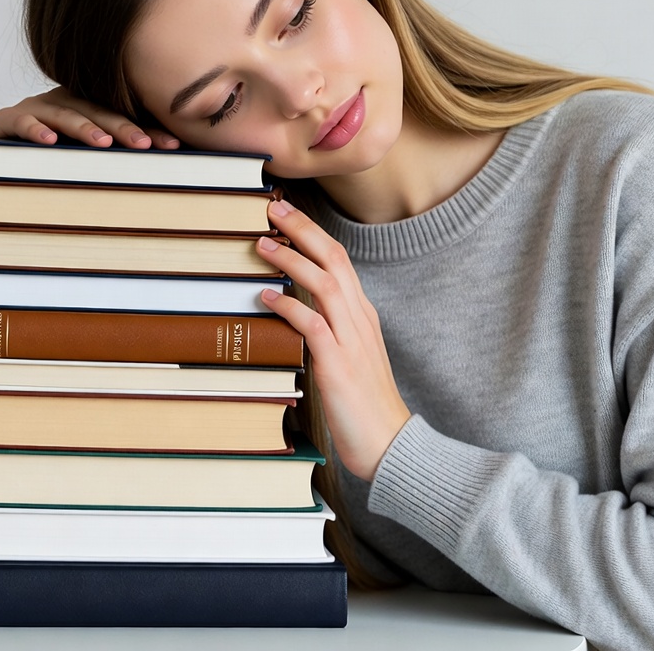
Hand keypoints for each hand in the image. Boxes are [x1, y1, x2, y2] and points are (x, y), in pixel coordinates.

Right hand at [0, 87, 178, 211]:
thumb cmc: (42, 176)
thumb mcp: (81, 173)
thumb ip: (111, 173)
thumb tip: (159, 196)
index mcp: (87, 114)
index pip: (123, 118)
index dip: (148, 130)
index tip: (175, 146)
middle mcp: (63, 105)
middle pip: (99, 112)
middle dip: (125, 128)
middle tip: (146, 145)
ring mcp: (33, 110)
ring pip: (64, 113)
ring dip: (86, 127)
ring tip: (104, 143)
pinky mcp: (3, 121)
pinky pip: (20, 120)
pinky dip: (34, 129)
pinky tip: (50, 142)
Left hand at [256, 199, 410, 481]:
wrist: (390, 444)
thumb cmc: (364, 402)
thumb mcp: (350, 354)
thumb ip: (329, 326)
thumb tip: (293, 306)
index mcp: (362, 314)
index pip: (339, 260)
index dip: (313, 234)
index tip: (287, 216)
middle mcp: (359, 319)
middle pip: (334, 259)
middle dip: (303, 230)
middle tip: (273, 210)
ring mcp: (351, 340)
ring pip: (324, 284)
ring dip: (292, 260)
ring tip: (263, 245)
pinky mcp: (339, 365)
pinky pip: (313, 326)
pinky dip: (289, 306)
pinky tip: (267, 298)